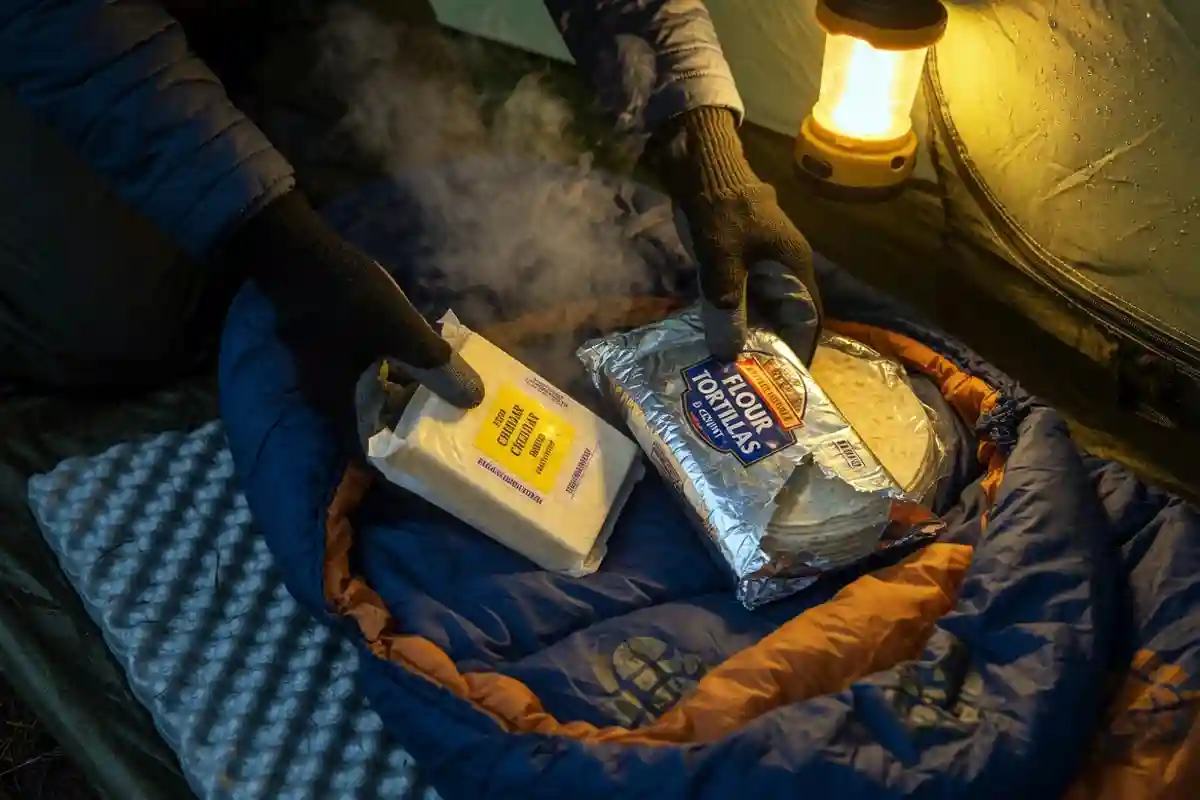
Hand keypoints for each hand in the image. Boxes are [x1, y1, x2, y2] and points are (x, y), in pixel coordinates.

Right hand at [224, 191, 483, 445]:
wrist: (296, 251)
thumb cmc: (346, 297)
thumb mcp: (402, 332)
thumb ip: (436, 366)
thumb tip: (472, 399)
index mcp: (341, 404)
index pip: (372, 456)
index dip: (402, 468)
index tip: (435, 470)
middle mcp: (327, 398)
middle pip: (374, 428)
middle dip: (412, 432)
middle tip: (451, 432)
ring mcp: (325, 372)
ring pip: (371, 400)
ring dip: (405, 402)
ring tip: (443, 399)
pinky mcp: (329, 350)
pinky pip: (366, 376)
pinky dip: (393, 376)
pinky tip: (418, 363)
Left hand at [653, 107, 822, 363]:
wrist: (703, 167)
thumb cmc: (721, 210)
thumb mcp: (722, 261)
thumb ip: (727, 306)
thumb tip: (729, 353)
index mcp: (794, 266)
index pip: (811, 317)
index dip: (802, 348)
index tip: (789, 377)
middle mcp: (785, 266)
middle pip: (786, 315)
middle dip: (771, 345)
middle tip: (753, 377)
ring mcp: (763, 260)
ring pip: (763, 305)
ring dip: (749, 330)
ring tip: (733, 362)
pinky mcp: (741, 256)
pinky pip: (743, 293)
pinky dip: (733, 312)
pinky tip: (716, 332)